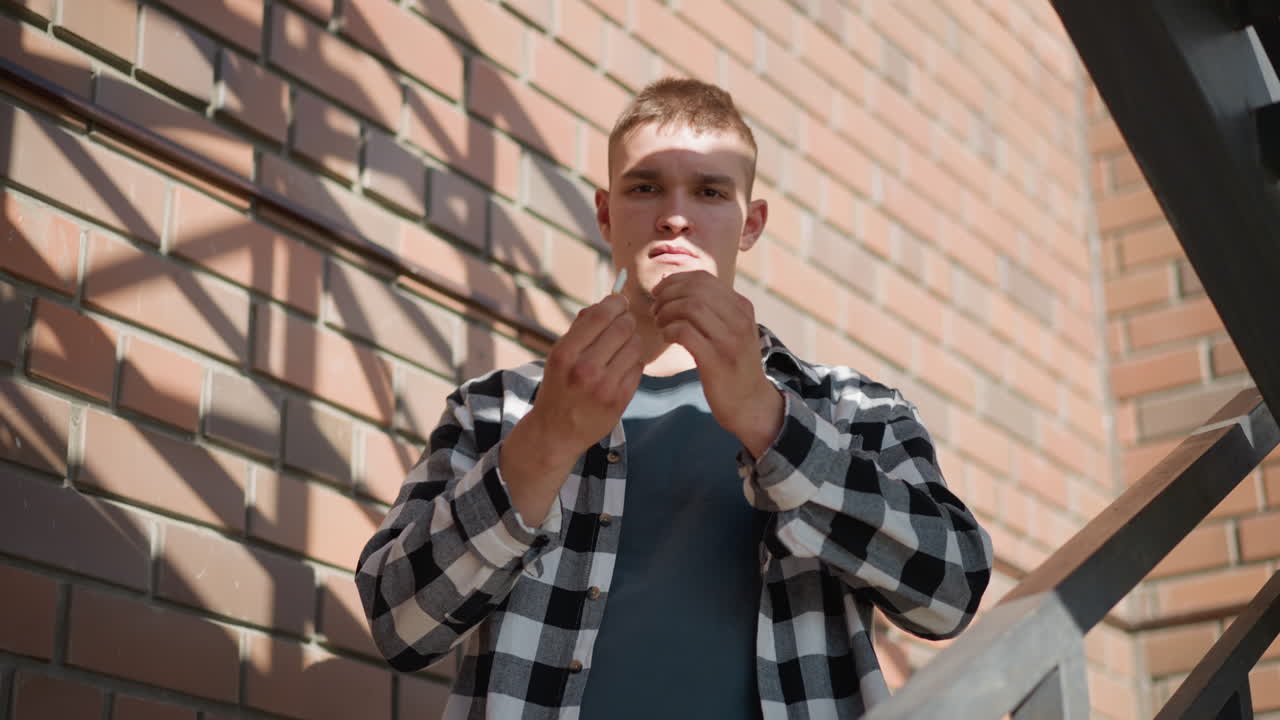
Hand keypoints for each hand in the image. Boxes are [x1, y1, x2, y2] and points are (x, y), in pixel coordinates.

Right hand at [501, 294, 643, 524]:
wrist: (556, 432)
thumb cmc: (558, 386)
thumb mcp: (559, 356)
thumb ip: (581, 328)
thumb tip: (609, 301)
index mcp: (565, 353)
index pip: (600, 315)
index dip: (615, 303)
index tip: (618, 302)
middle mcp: (585, 369)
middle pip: (623, 327)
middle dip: (626, 320)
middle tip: (623, 324)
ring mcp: (604, 386)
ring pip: (635, 345)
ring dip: (631, 341)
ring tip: (620, 348)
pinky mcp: (620, 400)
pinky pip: (638, 366)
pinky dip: (633, 362)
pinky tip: (621, 368)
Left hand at [651, 271, 782, 456]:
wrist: (751, 403)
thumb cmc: (733, 365)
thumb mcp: (733, 330)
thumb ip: (714, 309)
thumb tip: (678, 287)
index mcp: (742, 307)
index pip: (703, 278)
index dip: (675, 281)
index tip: (660, 293)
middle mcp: (739, 319)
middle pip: (695, 289)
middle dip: (667, 296)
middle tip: (656, 310)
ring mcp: (729, 340)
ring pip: (690, 307)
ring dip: (667, 313)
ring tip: (661, 324)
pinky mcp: (716, 360)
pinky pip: (685, 332)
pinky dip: (670, 331)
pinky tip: (667, 338)